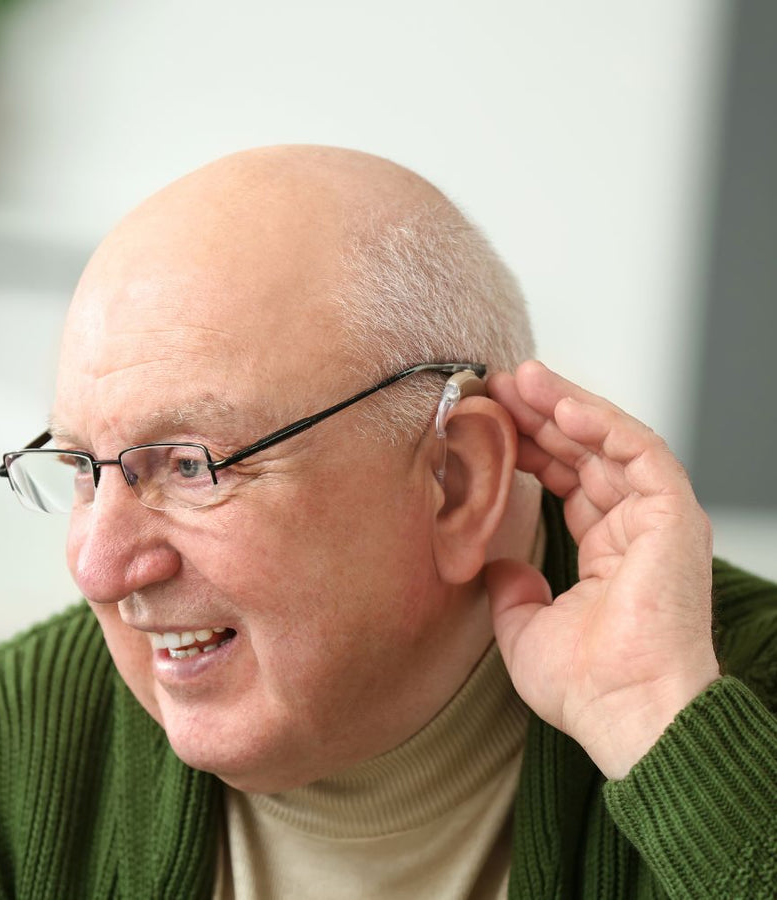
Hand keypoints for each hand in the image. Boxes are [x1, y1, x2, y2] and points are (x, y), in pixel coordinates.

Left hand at [485, 361, 719, 778]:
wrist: (624, 713)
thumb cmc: (585, 685)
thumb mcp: (524, 627)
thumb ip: (511, 590)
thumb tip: (499, 566)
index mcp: (607, 551)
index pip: (567, 480)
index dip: (529, 447)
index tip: (489, 423)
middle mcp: (634, 528)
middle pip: (585, 452)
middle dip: (541, 415)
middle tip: (499, 385)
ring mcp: (657, 520)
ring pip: (610, 442)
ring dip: (565, 405)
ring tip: (522, 378)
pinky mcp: (674, 516)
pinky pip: (640, 452)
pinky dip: (603, 424)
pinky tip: (562, 404)